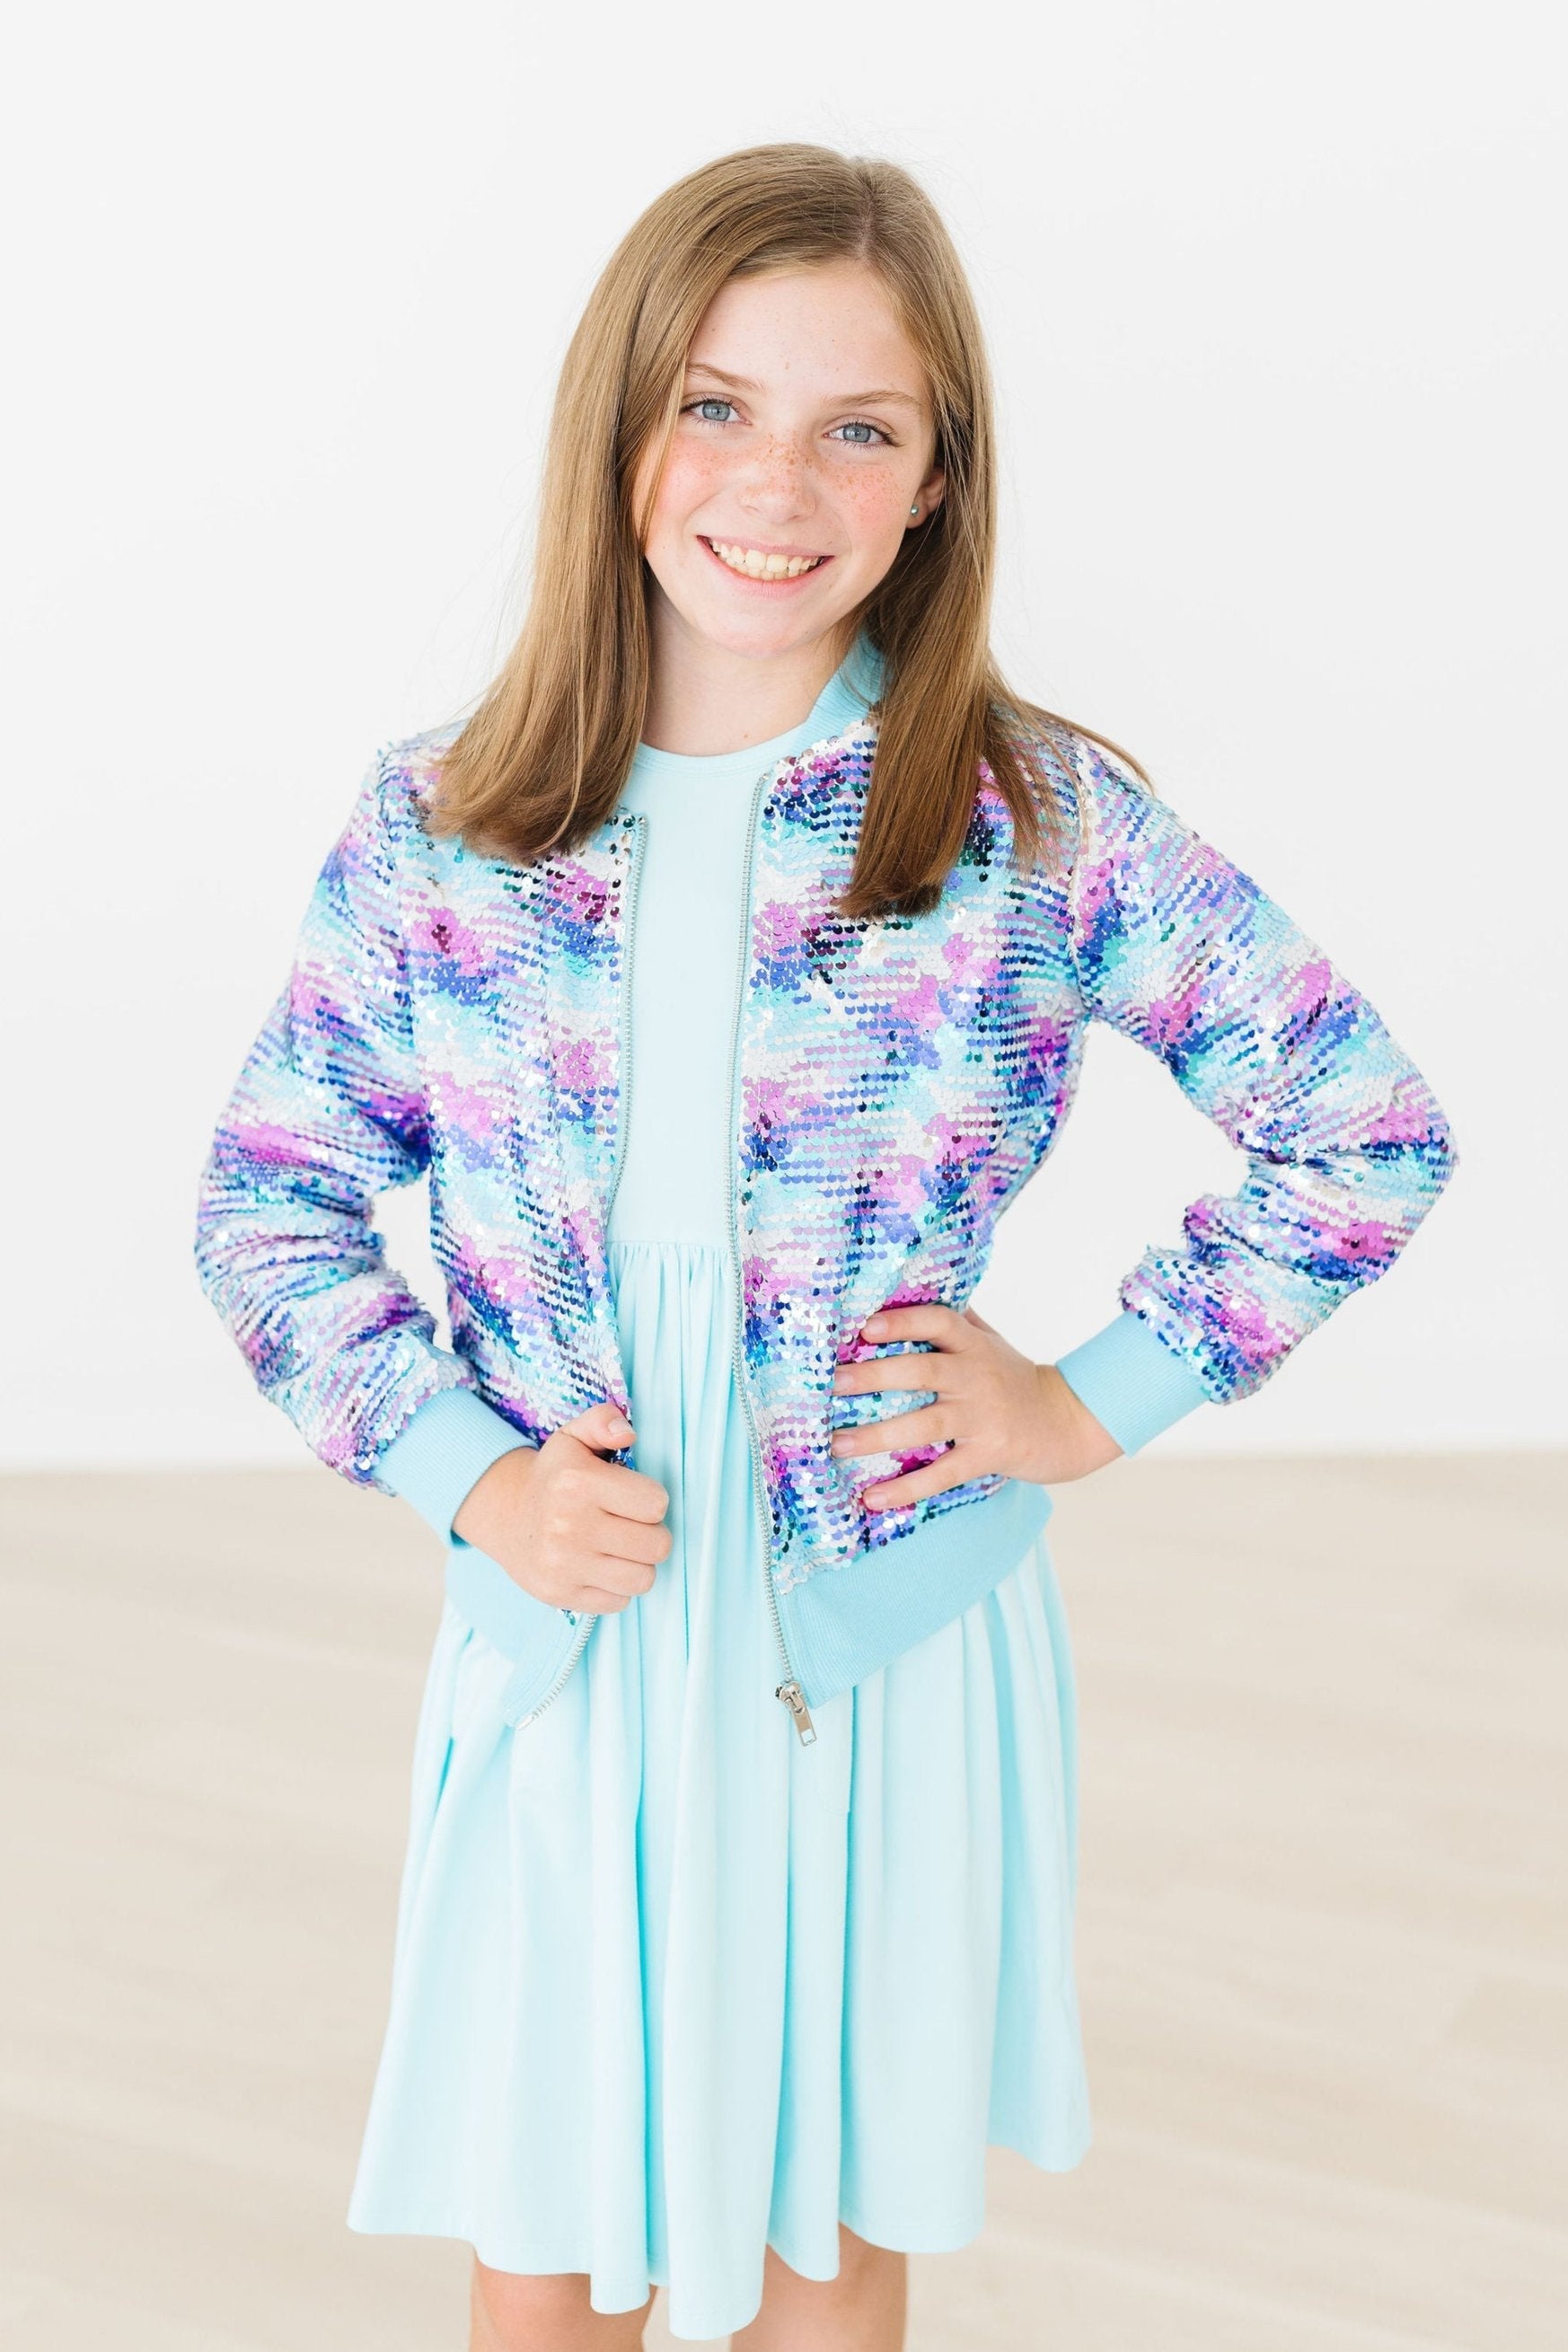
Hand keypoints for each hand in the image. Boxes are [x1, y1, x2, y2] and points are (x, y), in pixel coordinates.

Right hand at [452, 1401, 672, 1612]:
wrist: (506, 1514)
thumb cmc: (554, 1475)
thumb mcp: (574, 1437)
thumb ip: (604, 1421)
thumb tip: (627, 1434)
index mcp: (578, 1482)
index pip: (656, 1504)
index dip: (651, 1500)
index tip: (632, 1498)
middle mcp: (568, 1526)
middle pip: (657, 1545)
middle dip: (650, 1533)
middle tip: (630, 1524)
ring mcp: (563, 1565)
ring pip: (643, 1578)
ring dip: (638, 1563)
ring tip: (620, 1547)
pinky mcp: (560, 1594)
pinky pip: (620, 1601)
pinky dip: (617, 1586)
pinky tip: (600, 1566)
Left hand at [830, 1302, 1122, 1510]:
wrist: (1069, 1423)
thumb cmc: (1015, 1378)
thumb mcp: (990, 1342)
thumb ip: (955, 1320)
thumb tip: (907, 1289)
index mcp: (973, 1345)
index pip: (938, 1322)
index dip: (903, 1322)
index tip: (865, 1326)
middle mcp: (976, 1376)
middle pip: (921, 1371)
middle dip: (873, 1377)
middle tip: (832, 1384)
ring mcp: (982, 1417)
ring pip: (925, 1425)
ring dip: (877, 1436)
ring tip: (837, 1445)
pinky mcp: (988, 1455)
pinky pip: (942, 1474)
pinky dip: (907, 1488)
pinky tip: (873, 1498)